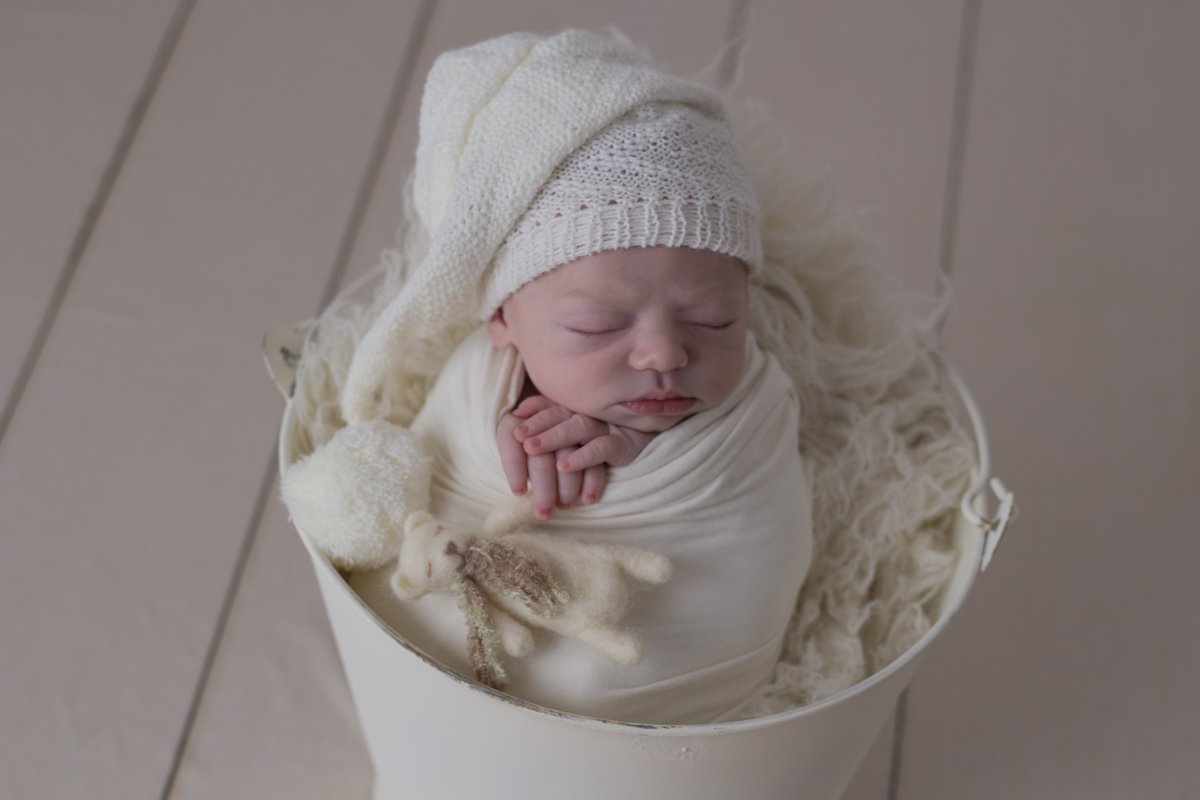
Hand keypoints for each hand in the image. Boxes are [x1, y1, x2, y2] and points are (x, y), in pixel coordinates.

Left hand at [496, 396, 653, 519]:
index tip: (515, 433)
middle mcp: (586, 413)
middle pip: (560, 416)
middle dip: (539, 428)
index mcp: (572, 408)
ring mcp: (604, 426)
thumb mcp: (568, 429)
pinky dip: (582, 457)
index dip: (532, 419)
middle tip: (522, 442)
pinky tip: (564, 466)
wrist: (639, 439)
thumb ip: (543, 417)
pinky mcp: (620, 444)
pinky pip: (600, 448)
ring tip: (532, 451)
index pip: (549, 409)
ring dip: (554, 439)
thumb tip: (516, 412)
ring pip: (578, 427)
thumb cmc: (595, 437)